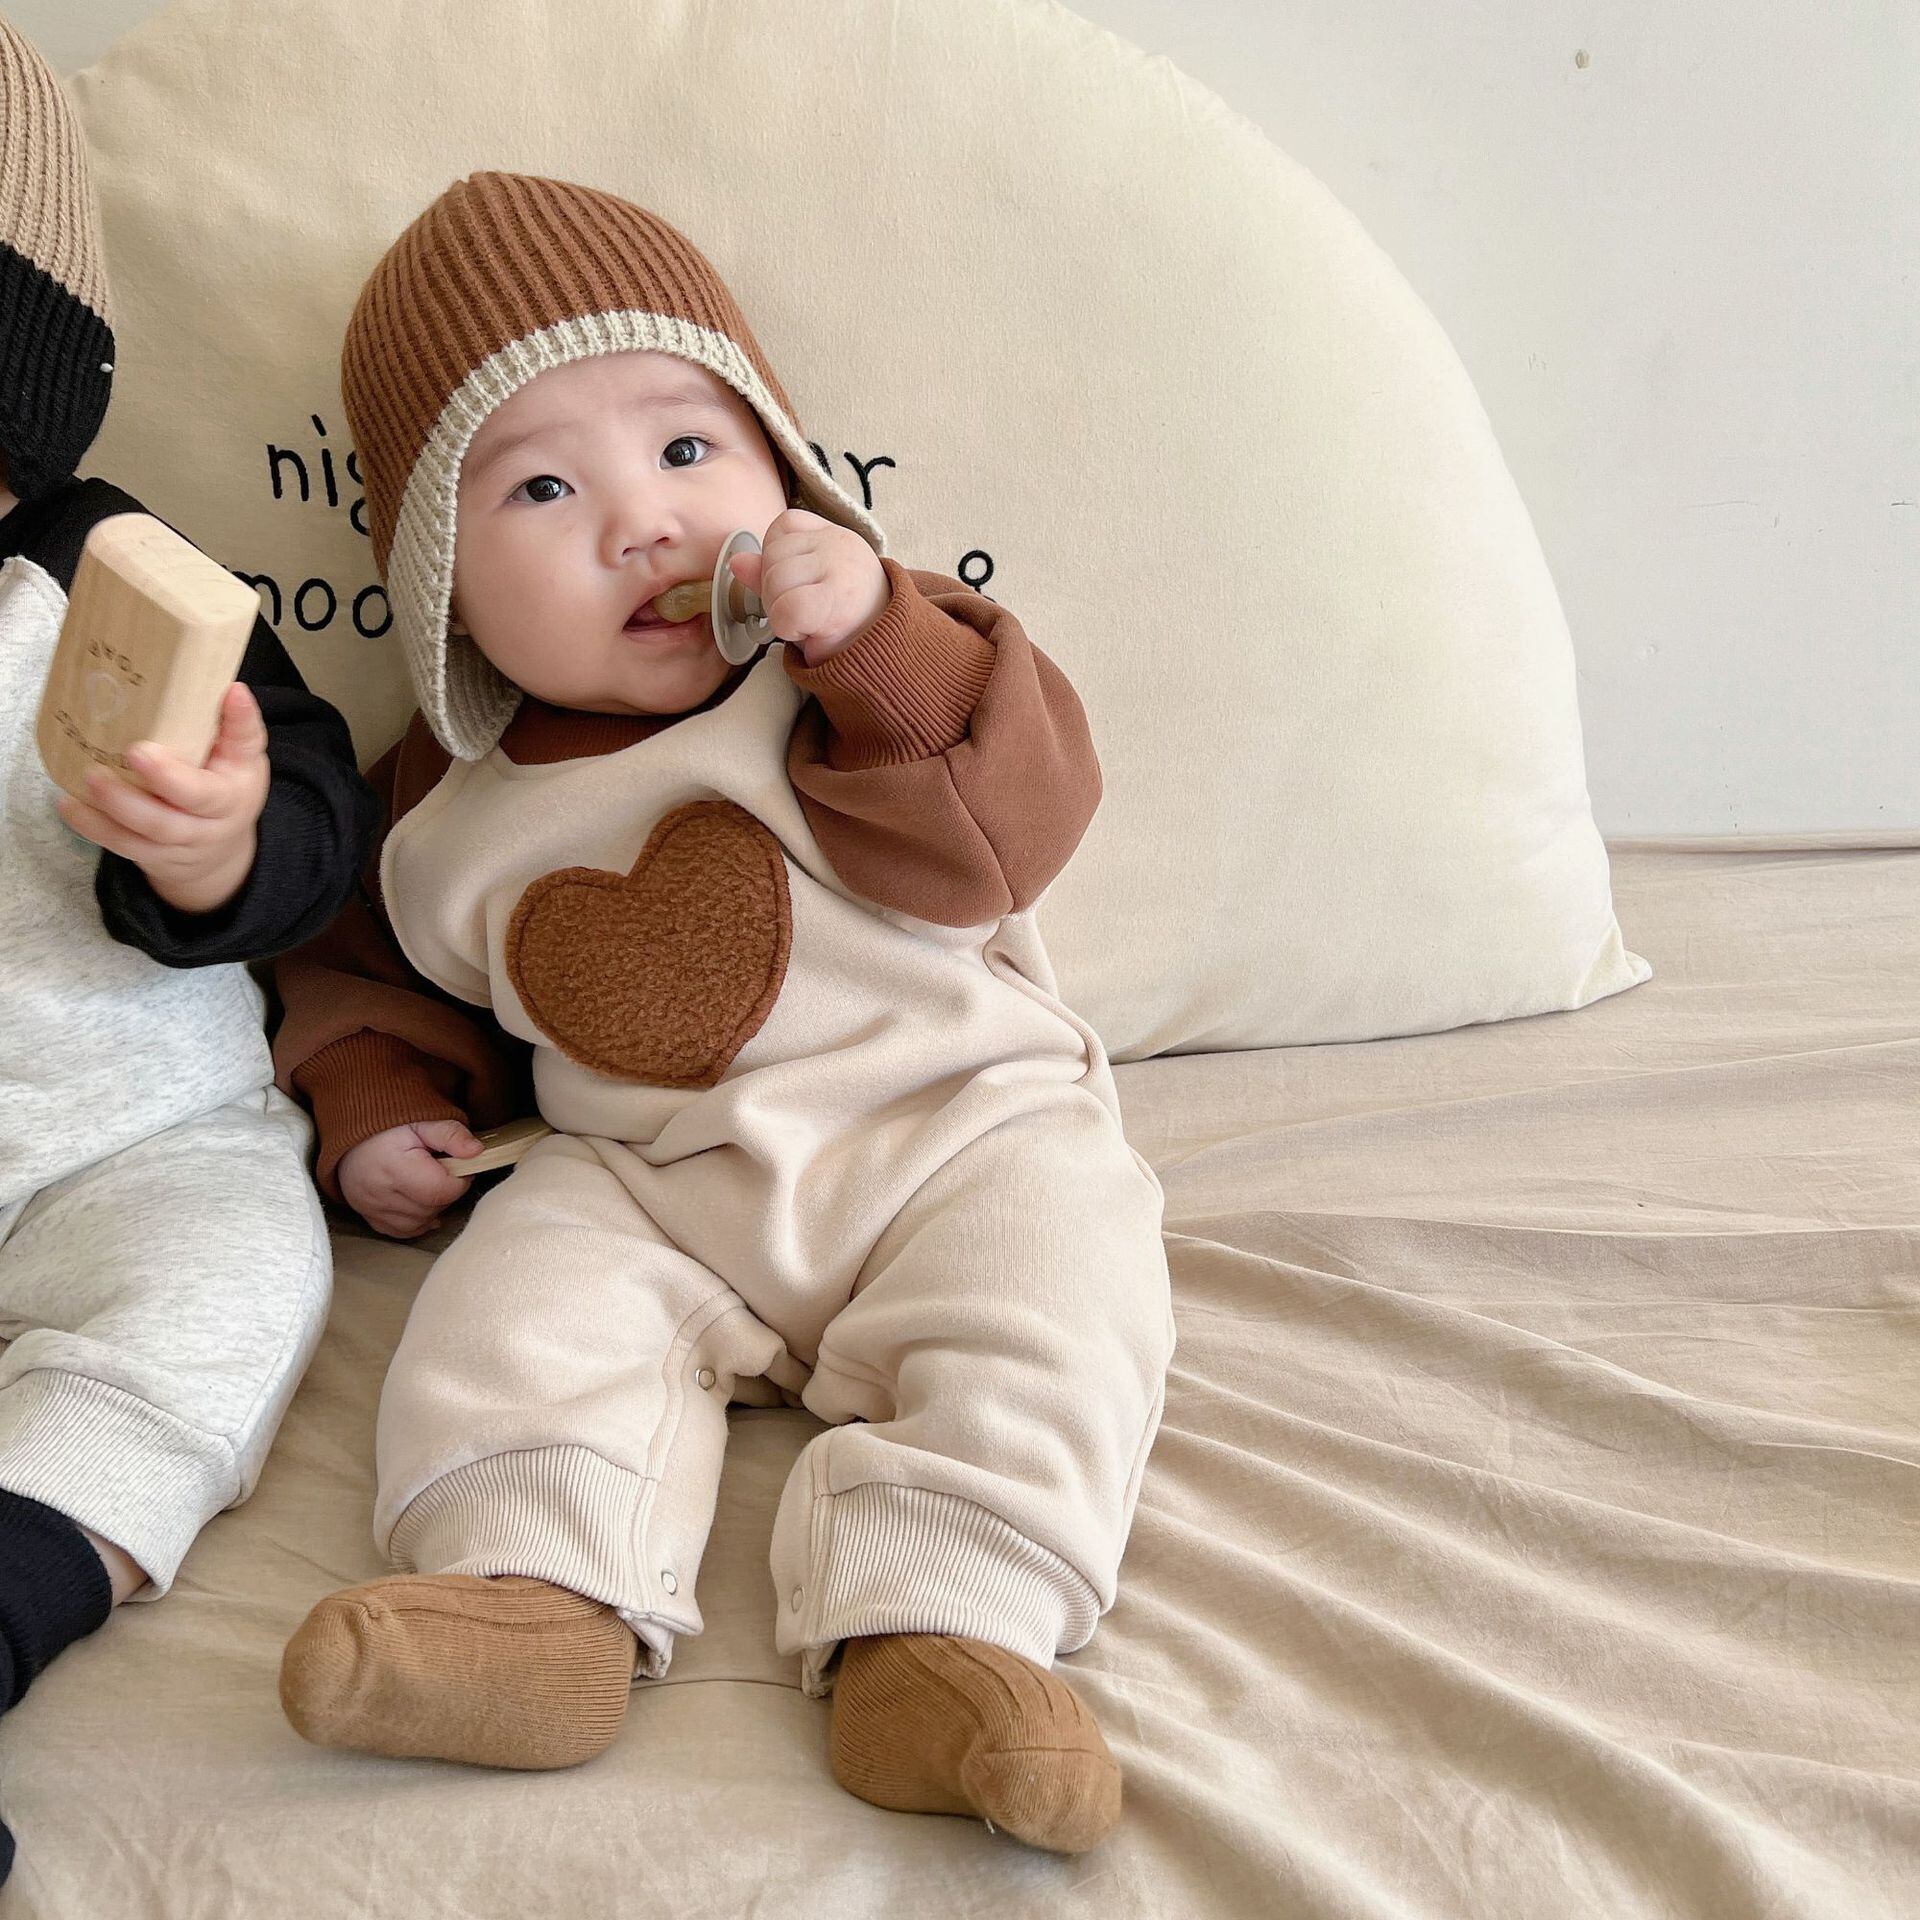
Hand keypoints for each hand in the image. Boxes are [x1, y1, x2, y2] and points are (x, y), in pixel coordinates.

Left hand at [56, 681, 270, 913]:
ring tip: (85, 779)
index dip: (171, 777)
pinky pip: (119, 845)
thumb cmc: (229, 785)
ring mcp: (176, 847)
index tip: (140, 750)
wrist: (221, 848)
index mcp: (229, 801)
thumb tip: (233, 690)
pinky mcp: (149, 856)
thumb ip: (239, 727)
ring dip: (108, 811)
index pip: (203, 793)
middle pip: (166, 822)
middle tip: (97, 771)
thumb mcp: (245, 758)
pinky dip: (91, 826)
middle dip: (128, 799)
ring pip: (139, 836)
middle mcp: (205, 830)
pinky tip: (69, 804)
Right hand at [338, 1119, 483, 1238]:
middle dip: (446, 1191)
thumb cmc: (389, 1129)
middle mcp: (380, 1193)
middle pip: (432, 1207)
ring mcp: (373, 1209)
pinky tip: (422, 1203)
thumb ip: (451, 1135)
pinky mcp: (370, 1217)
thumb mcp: (422, 1123)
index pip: (442, 1190)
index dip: (459, 1179)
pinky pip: (403, 1231)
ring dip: (433, 1206)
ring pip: (420, 1222)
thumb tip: (478, 1152)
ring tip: (429, 1182)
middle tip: (442, 1170)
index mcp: (395, 1167)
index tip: (457, 1165)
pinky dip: (418, 1220)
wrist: (352, 1139)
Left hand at [726, 508, 888, 667]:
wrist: (888, 652)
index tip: (800, 585)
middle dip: (775, 592)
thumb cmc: (845, 620)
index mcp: (833, 534)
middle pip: (773, 557)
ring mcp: (840, 568)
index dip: (777, 560)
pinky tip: (809, 631)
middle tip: (804, 612)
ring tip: (809, 621)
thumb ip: (770, 571)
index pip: (783, 526)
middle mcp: (839, 543)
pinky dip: (788, 627)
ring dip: (781, 611)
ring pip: (775, 581)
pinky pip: (786, 609)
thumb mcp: (807, 587)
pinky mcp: (838, 599)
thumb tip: (737, 562)